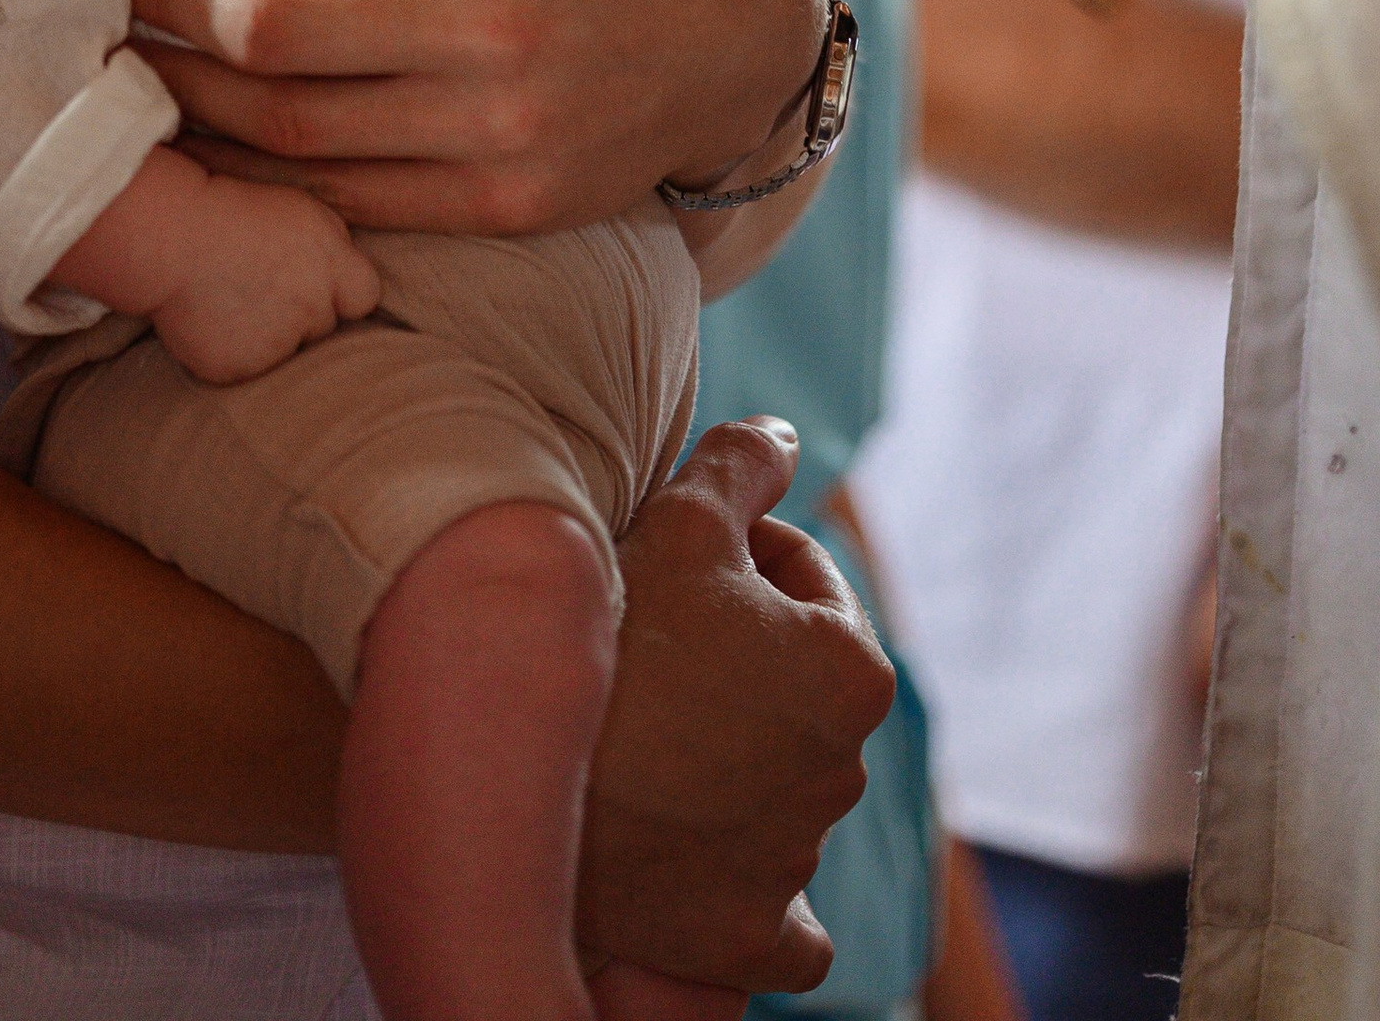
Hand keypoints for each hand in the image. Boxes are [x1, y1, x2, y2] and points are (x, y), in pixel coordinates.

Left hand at [99, 0, 830, 233]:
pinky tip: (209, 143)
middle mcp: (481, 24)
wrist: (736, 35)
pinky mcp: (498, 205)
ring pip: (292, 127)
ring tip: (129, 62)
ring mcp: (488, 128)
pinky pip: (348, 199)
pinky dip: (263, 176)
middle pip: (269, 26)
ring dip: (190, 96)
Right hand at [147, 179, 382, 386]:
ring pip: (286, 353)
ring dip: (269, 336)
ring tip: (235, 298)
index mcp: (333, 268)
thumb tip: (352, 279)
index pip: (365, 298)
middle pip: (324, 329)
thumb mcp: (301, 209)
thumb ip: (336, 246)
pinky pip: (246, 370)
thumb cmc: (235, 212)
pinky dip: (234, 352)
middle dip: (303, 313)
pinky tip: (215, 321)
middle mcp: (312, 312)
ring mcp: (274, 348)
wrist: (171, 237)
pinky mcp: (237, 372)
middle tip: (263, 284)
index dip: (343, 290)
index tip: (319, 281)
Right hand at [579, 418, 892, 992]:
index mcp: (853, 672)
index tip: (670, 565)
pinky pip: (777, 921)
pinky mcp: (746, 939)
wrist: (525, 781)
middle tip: (647, 645)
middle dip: (733, 656)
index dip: (732, 554)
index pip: (801, 576)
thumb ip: (746, 463)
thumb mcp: (682, 517)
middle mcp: (844, 773)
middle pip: (787, 681)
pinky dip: (748, 893)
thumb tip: (786, 441)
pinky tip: (702, 862)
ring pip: (776, 787)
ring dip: (728, 757)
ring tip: (642, 733)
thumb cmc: (615, 638)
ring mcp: (794, 864)